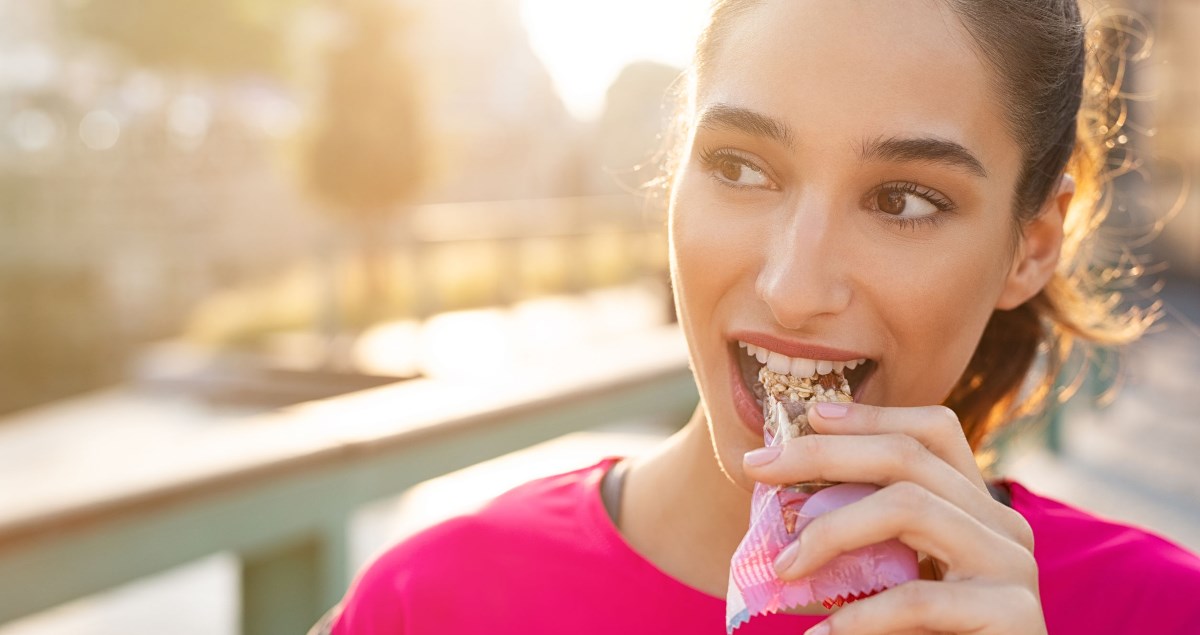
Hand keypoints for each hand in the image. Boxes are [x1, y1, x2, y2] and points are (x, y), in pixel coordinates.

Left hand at [741, 402, 1044, 634]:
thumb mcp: (894, 580)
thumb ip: (867, 541)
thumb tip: (784, 504)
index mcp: (980, 510)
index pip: (934, 433)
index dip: (871, 416)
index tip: (809, 416)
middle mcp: (1005, 527)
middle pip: (909, 457)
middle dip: (823, 454)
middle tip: (757, 469)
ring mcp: (1014, 567)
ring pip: (909, 507)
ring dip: (831, 531)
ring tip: (784, 567)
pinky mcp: (1013, 616)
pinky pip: (917, 598)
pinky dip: (857, 617)